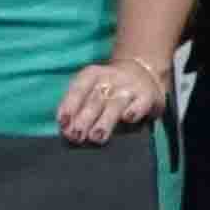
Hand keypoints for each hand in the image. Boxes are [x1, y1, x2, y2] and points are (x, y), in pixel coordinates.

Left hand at [54, 56, 168, 142]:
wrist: (143, 72)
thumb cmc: (109, 87)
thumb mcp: (91, 88)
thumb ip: (78, 105)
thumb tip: (65, 127)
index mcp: (92, 75)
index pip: (78, 89)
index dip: (69, 106)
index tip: (63, 123)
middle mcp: (110, 79)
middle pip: (94, 100)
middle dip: (83, 120)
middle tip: (76, 136)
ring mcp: (129, 87)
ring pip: (115, 104)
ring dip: (104, 121)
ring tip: (96, 137)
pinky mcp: (147, 96)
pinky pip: (140, 104)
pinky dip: (134, 111)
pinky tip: (128, 119)